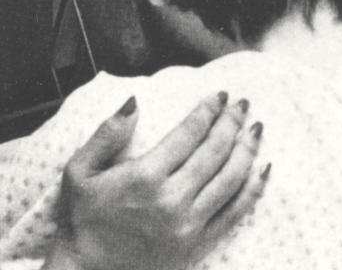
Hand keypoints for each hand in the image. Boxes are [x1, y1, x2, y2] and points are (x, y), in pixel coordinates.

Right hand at [50, 91, 266, 269]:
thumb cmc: (79, 219)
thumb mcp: (79, 170)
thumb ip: (107, 133)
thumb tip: (135, 100)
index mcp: (145, 176)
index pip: (189, 133)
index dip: (208, 111)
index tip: (221, 95)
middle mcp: (172, 199)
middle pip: (215, 152)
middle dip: (232, 123)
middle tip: (243, 104)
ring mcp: (188, 225)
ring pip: (230, 180)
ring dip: (247, 151)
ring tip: (256, 130)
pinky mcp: (197, 245)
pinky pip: (234, 213)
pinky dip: (253, 190)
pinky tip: (263, 170)